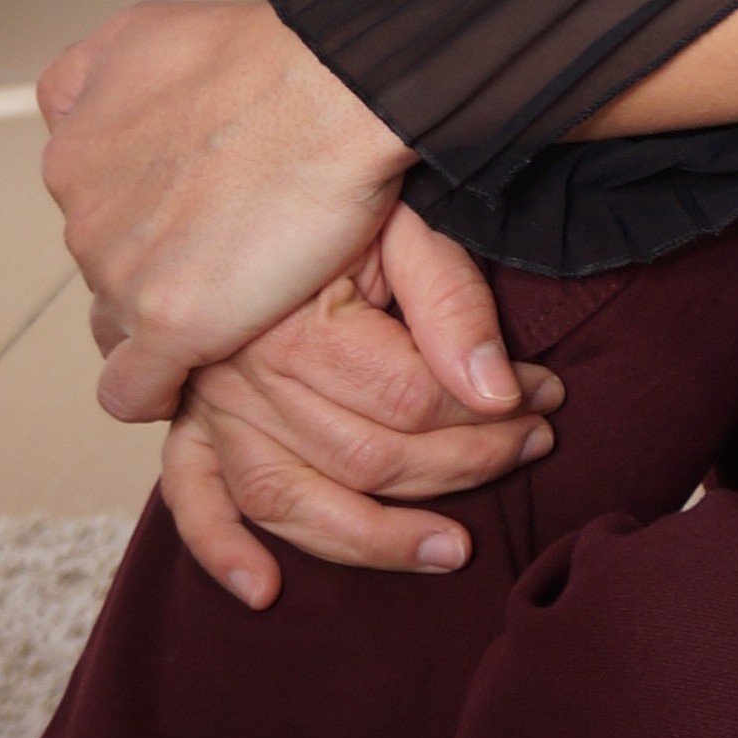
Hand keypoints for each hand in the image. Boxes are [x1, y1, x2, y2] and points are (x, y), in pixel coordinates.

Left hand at [38, 0, 420, 421]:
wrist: (339, 87)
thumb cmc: (274, 53)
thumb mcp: (147, 28)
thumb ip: (98, 73)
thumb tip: (78, 103)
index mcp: (75, 140)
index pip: (86, 200)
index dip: (139, 210)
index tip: (185, 213)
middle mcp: (80, 203)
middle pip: (105, 260)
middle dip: (157, 262)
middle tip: (233, 252)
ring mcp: (117, 266)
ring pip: (117, 320)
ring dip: (164, 319)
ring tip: (231, 310)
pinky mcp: (165, 321)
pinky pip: (130, 387)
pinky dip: (153, 392)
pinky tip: (183, 386)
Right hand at [150, 205, 566, 608]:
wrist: (264, 148)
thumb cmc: (341, 186)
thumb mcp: (409, 222)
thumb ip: (454, 305)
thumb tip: (501, 395)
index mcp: (293, 318)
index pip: (410, 400)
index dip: (494, 410)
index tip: (549, 394)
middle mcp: (240, 370)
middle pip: (366, 457)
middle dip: (466, 463)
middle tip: (533, 446)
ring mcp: (208, 401)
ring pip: (292, 500)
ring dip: (375, 537)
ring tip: (454, 550)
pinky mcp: (189, 418)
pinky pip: (192, 497)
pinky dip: (222, 549)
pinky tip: (266, 589)